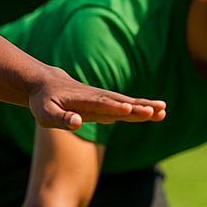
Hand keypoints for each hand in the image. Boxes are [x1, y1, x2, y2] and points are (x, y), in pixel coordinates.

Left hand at [30, 67, 166, 129]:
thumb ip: (60, 119)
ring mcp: (102, 98)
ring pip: (125, 102)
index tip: (129, 110)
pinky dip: (139, 107)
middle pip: (119, 102)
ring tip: (163, 110)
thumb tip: (76, 122)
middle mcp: (95, 97)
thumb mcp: (44, 114)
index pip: (99, 104)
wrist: (45, 83)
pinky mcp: (105, 102)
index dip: (113, 107)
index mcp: (80, 101)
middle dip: (137, 107)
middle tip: (157, 111)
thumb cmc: (42, 101)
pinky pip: (124, 105)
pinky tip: (155, 111)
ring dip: (144, 106)